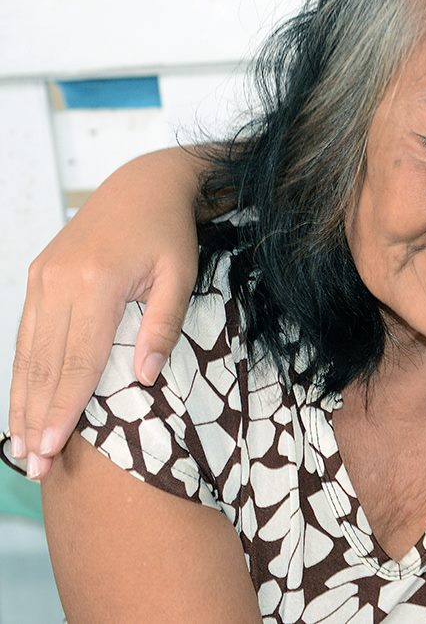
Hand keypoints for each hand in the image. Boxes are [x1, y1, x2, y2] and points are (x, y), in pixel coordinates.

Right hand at [9, 148, 202, 478]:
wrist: (143, 184)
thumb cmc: (169, 233)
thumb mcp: (180, 275)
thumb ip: (163, 326)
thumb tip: (145, 380)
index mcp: (98, 284)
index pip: (78, 360)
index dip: (63, 408)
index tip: (53, 449)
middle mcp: (60, 282)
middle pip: (44, 364)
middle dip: (36, 419)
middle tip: (31, 467)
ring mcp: (43, 278)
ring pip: (27, 352)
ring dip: (21, 402)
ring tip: (19, 446)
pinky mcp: (38, 276)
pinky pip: (26, 333)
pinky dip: (22, 371)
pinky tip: (20, 402)